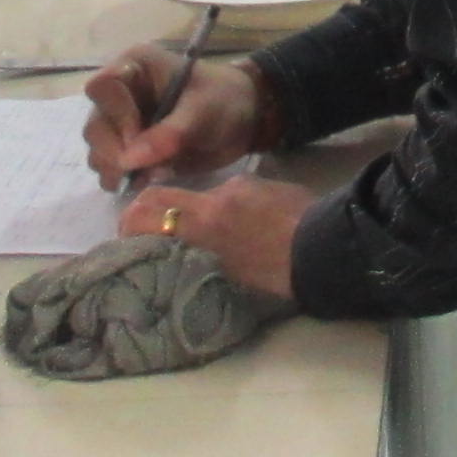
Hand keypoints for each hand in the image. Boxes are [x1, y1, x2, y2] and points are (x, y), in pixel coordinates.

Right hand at [82, 44, 266, 189]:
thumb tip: (129, 159)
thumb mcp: (204, 112)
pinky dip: (123, 180)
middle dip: (114, 152)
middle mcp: (120, 94)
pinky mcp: (127, 150)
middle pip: (95, 125)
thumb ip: (169, 133)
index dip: (115, 115)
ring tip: (151, 173)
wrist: (243, 122)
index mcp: (135, 68)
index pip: (102, 87)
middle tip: (143, 169)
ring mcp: (120, 124)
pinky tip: (148, 179)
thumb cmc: (224, 101)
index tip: (138, 138)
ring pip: (97, 151)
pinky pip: (108, 169)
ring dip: (117, 169)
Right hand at [121, 172, 313, 296]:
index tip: (127, 237)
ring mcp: (243, 185)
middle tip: (150, 231)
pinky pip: (236, 194)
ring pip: (205, 197)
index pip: (146, 210)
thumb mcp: (228, 275)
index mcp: (206, 223)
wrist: (329, 247)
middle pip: (165, 195)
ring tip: (218, 239)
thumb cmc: (281, 274)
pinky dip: (231, 209)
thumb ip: (196, 254)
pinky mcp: (265, 182)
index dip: (128, 222)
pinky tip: (250, 228)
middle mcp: (219, 196)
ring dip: (199, 214)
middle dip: (149, 211)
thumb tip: (176, 251)